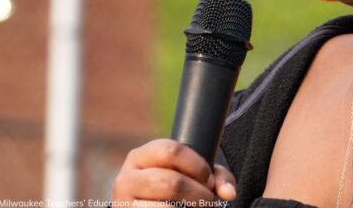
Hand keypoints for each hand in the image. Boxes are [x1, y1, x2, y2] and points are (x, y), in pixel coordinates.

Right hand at [113, 139, 236, 205]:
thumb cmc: (171, 190)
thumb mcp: (189, 175)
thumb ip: (215, 177)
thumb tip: (229, 193)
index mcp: (141, 156)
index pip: (172, 150)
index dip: (198, 166)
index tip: (210, 180)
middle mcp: (126, 177)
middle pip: (172, 183)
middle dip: (199, 194)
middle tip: (210, 201)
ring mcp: (123, 202)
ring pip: (166, 207)